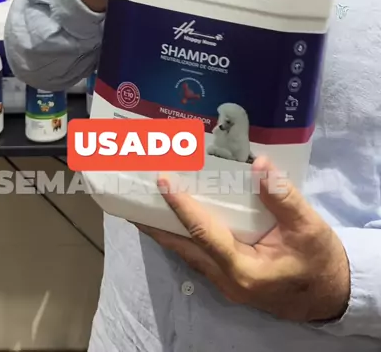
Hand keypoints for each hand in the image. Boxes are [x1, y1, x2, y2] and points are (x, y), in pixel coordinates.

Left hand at [137, 156, 350, 323]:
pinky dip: (181, 235)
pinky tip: (172, 218)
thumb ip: (283, 198)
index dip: (182, 207)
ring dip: (163, 229)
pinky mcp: (228, 276)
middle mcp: (226, 279)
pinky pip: (197, 254)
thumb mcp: (309, 228)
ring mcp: (225, 281)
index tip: (162, 180)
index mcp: (244, 269)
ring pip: (186, 252)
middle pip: (182, 247)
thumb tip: (259, 165)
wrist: (331, 295)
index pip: (204, 234)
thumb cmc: (319, 262)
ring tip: (140, 203)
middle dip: (154, 222)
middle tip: (129, 195)